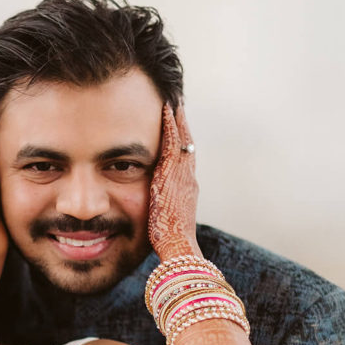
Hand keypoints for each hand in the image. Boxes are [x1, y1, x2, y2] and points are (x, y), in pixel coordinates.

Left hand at [148, 102, 200, 260]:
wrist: (179, 246)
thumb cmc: (171, 242)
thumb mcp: (166, 221)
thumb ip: (162, 210)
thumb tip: (155, 210)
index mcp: (187, 189)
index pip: (183, 158)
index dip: (180, 140)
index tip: (175, 124)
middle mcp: (188, 177)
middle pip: (186, 143)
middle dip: (181, 123)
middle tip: (176, 102)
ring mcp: (183, 173)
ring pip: (182, 138)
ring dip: (177, 118)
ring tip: (171, 99)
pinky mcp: (174, 172)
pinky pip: (173, 141)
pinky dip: (170, 124)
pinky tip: (164, 109)